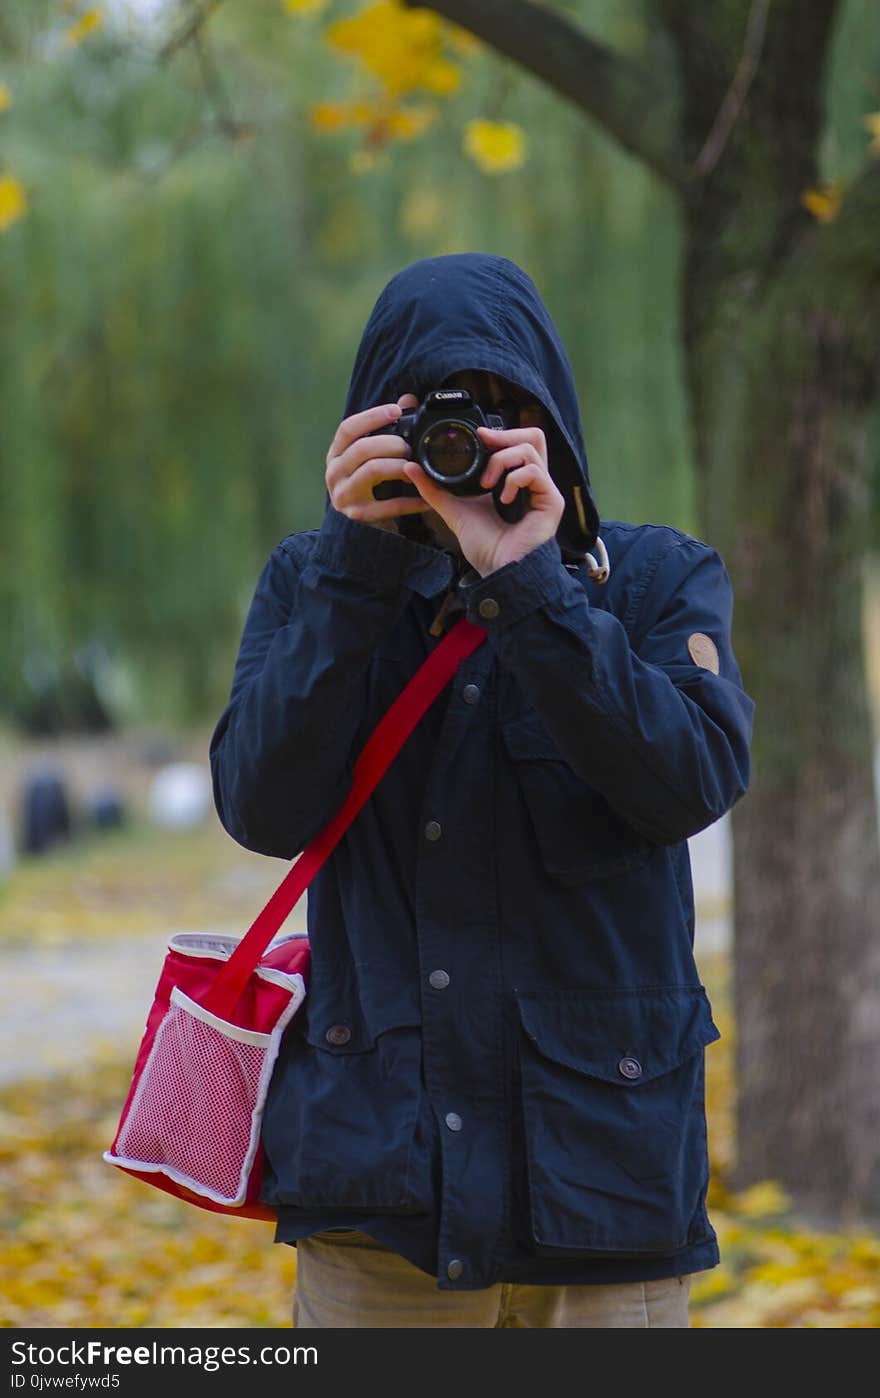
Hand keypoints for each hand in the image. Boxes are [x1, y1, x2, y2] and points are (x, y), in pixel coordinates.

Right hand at [325, 396, 431, 532]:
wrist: (365, 521)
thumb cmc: (370, 481)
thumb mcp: (373, 454)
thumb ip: (388, 427)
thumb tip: (408, 399)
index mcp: (336, 454)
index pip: (348, 428)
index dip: (372, 416)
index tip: (396, 410)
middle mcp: (334, 473)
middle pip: (362, 448)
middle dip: (392, 444)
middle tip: (411, 447)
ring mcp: (343, 495)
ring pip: (372, 471)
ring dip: (399, 465)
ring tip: (417, 467)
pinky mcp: (359, 514)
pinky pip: (388, 504)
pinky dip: (410, 501)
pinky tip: (426, 498)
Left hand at [401, 421, 564, 575]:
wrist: (497, 572)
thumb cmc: (486, 547)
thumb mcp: (455, 510)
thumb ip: (436, 489)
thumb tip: (412, 468)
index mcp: (515, 480)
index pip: (517, 442)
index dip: (500, 433)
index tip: (478, 435)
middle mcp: (533, 482)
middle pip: (533, 436)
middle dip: (506, 434)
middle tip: (486, 443)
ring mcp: (544, 491)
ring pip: (530, 449)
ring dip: (502, 460)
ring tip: (487, 484)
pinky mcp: (552, 502)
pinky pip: (535, 472)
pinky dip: (514, 479)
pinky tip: (501, 498)